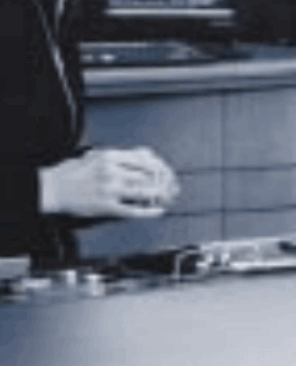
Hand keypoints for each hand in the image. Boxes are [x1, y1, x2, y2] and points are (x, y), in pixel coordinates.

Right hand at [40, 147, 180, 218]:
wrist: (53, 188)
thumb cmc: (73, 172)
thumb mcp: (95, 155)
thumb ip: (118, 156)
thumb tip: (142, 156)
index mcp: (111, 157)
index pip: (143, 158)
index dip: (159, 165)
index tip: (165, 169)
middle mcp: (112, 172)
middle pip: (147, 174)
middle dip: (162, 180)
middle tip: (171, 183)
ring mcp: (110, 190)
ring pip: (143, 191)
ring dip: (159, 194)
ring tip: (167, 196)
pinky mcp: (106, 207)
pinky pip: (132, 209)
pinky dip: (148, 211)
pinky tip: (157, 211)